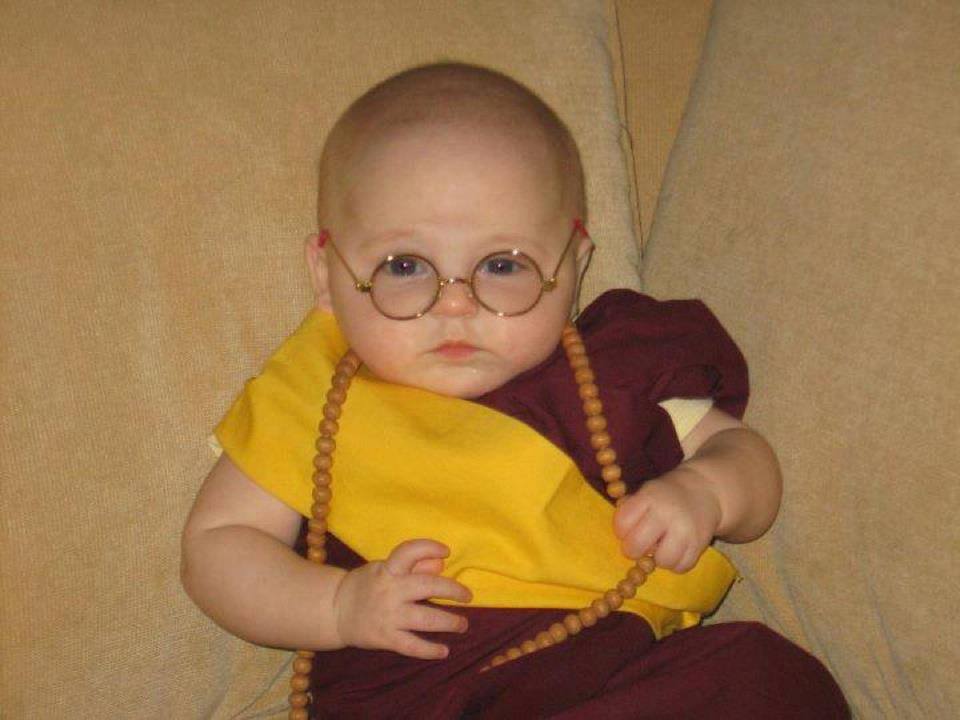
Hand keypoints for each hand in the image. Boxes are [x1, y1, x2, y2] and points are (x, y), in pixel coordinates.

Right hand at [332, 539, 471, 658]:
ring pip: (425, 619)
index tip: (446, 551)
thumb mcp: (384, 568)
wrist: (334, 610)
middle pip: (427, 586)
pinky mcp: (385, 638)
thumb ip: (412, 565)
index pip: (409, 551)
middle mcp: (390, 591)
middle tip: (467, 596)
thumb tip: (440, 564)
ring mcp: (388, 616)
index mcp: (388, 569)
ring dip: (449, 622)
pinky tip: (444, 651)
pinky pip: (411, 646)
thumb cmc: (366, 585)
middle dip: (452, 590)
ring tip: (463, 625)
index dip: (429, 547)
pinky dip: (429, 650)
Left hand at [612, 466, 721, 572]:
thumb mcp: (646, 492)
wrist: (704, 490)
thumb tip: (621, 535)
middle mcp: (667, 513)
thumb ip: (631, 510)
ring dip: (658, 559)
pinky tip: (676, 551)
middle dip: (634, 549)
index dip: (621, 531)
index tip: (628, 529)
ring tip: (661, 547)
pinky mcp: (700, 544)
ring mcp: (685, 530)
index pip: (622, 523)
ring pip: (662, 561)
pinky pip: (681, 567)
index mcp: (650, 497)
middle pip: (637, 544)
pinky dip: (676, 564)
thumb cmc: (666, 495)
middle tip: (640, 545)